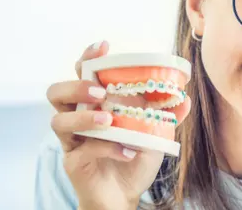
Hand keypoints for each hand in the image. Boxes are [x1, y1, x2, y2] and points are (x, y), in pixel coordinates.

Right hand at [46, 41, 190, 209]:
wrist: (126, 194)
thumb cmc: (135, 156)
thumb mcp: (155, 133)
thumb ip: (167, 115)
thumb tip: (185, 98)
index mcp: (96, 103)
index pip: (82, 73)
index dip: (88, 57)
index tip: (104, 46)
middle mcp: (79, 117)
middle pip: (56, 92)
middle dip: (76, 86)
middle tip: (100, 92)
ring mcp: (73, 140)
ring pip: (58, 120)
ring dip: (84, 117)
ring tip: (109, 121)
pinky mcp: (73, 161)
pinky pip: (82, 150)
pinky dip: (107, 148)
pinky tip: (127, 151)